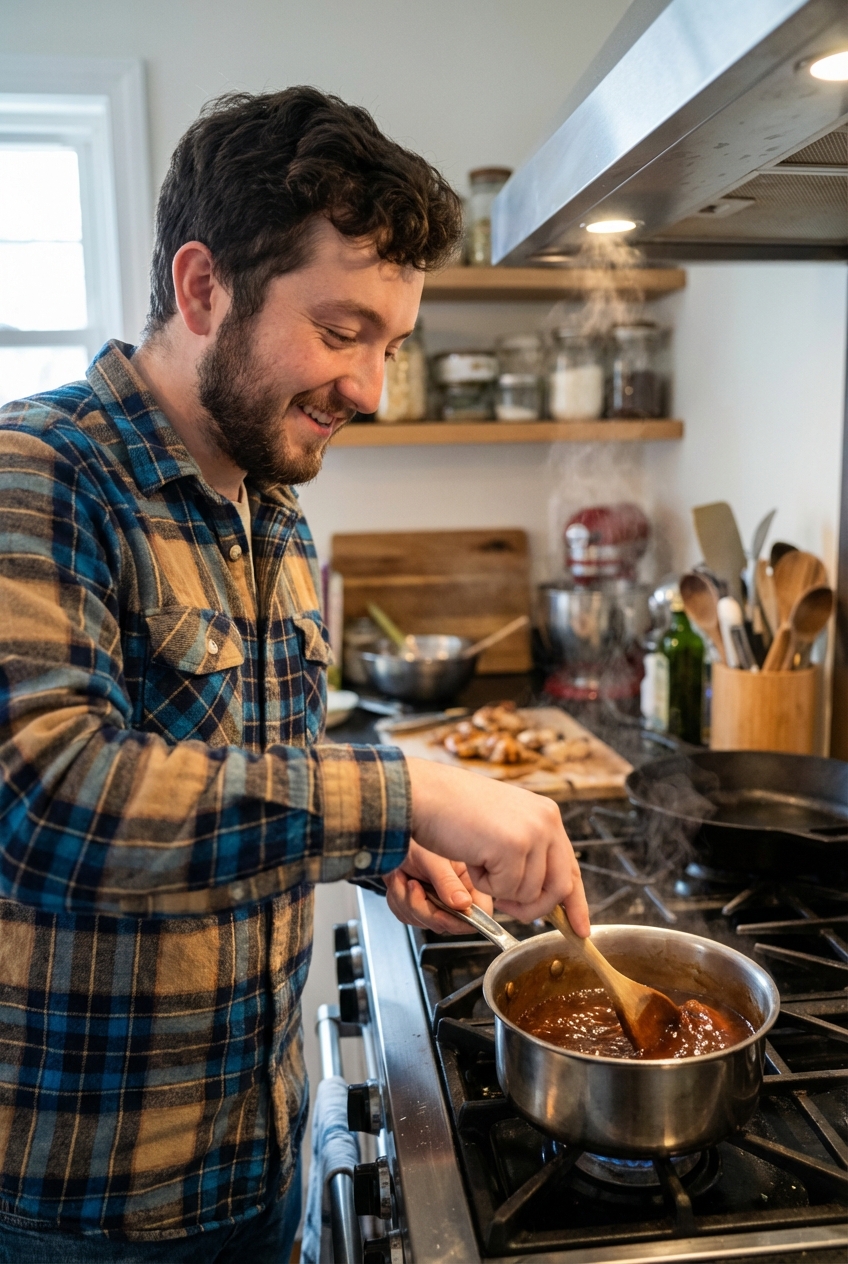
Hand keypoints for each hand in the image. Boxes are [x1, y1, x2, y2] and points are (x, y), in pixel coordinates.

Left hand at [385, 839, 493, 933]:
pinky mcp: (418, 907)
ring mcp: (436, 903)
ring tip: (403, 878)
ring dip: (406, 902)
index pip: (479, 914)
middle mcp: (455, 896)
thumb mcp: (434, 860)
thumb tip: (463, 904)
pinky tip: (399, 881)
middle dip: (424, 908)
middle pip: (448, 924)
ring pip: (424, 922)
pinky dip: (398, 901)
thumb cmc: (417, 842)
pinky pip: (407, 917)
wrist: (394, 839)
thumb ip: (448, 883)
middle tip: (413, 886)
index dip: (464, 920)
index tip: (444, 912)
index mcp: (469, 883)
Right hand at [405, 756, 589, 934]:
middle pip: (558, 887)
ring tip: (479, 858)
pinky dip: (484, 884)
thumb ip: (528, 853)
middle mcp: (547, 821)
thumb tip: (543, 894)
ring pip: (529, 893)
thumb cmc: (453, 810)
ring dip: (498, 889)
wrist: (426, 794)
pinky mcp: (514, 846)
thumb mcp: (504, 826)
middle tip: (506, 906)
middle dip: (533, 907)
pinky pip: (506, 890)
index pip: (571, 867)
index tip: (580, 929)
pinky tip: (472, 857)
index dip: (576, 902)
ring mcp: (532, 833)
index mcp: (546, 815)